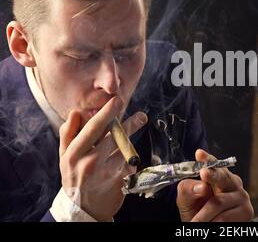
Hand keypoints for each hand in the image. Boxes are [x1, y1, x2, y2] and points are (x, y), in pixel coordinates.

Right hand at [58, 96, 147, 220]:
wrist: (83, 208)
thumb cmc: (73, 176)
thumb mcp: (64, 156)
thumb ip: (69, 133)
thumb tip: (76, 112)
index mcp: (74, 154)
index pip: (92, 129)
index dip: (106, 113)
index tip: (117, 101)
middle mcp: (90, 163)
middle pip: (114, 137)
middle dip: (130, 124)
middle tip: (141, 115)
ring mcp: (107, 173)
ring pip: (125, 150)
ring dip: (129, 143)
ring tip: (131, 135)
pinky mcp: (121, 181)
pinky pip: (130, 163)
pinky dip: (129, 159)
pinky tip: (122, 163)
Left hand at [176, 149, 253, 221]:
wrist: (207, 229)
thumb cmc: (198, 210)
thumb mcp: (186, 200)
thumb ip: (188, 190)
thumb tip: (200, 185)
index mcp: (219, 175)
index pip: (213, 163)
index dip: (207, 159)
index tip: (199, 154)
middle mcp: (232, 182)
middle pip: (222, 177)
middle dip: (212, 175)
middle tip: (204, 173)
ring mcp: (241, 196)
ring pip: (218, 202)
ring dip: (203, 215)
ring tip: (194, 222)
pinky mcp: (246, 211)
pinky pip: (225, 217)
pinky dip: (212, 223)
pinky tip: (208, 225)